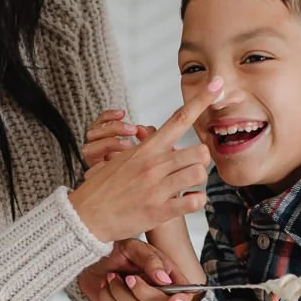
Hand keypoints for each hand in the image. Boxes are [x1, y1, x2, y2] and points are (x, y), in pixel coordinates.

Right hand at [69, 80, 221, 242]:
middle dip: (201, 160)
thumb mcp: (121, 160)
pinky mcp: (159, 211)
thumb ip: (142, 148)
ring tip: (189, 185)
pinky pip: (194, 201)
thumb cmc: (103, 188)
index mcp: (145, 149)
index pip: (178, 119)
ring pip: (199, 173)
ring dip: (199, 180)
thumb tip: (150, 133)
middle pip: (199, 151)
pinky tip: (189, 201)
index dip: (200, 100)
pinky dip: (197, 200)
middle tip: (192, 166)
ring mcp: (157, 187)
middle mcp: (153, 165)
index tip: (216, 83)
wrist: (84, 217)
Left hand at [78, 239, 194, 300]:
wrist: (91, 260)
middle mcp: (158, 292)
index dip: (183, 298)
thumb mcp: (134, 247)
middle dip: (145, 293)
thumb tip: (164, 278)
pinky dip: (108, 295)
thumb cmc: (116, 252)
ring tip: (112, 275)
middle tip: (130, 278)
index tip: (174, 298)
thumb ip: (151, 259)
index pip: (185, 292)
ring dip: (120, 291)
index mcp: (167, 275)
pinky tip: (107, 284)